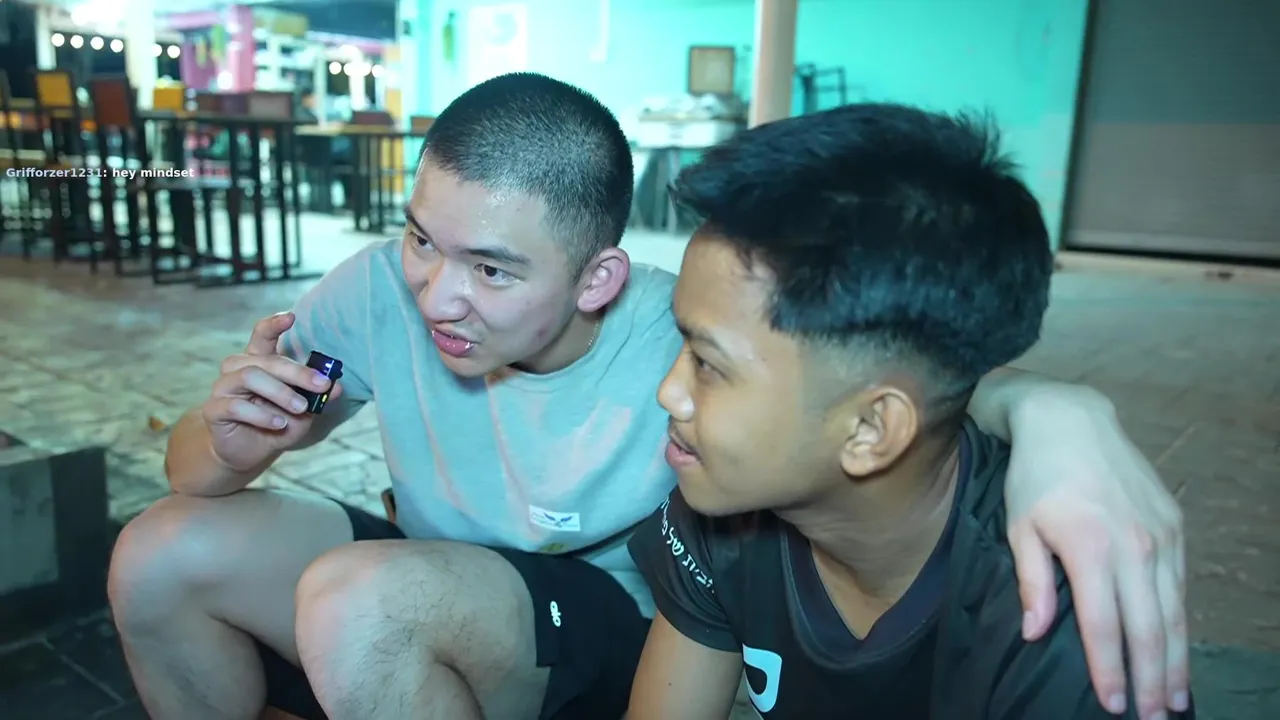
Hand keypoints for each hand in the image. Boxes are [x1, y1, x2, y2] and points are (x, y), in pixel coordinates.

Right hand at [201, 312, 342, 471]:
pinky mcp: (214, 410)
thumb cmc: (276, 424)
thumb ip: (316, 397)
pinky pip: (236, 406)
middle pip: (266, 360)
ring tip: (301, 408)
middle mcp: (238, 369)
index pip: (262, 335)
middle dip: (298, 372)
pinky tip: (279, 424)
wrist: (249, 453)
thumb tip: (337, 386)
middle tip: (321, 386)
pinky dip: (262, 414)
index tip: (292, 317)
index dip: (274, 324)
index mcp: (258, 362)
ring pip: (250, 376)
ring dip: (280, 392)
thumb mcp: (304, 412)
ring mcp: (223, 388)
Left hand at [1004, 388, 1186, 718]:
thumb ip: (1032, 582)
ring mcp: (1161, 536)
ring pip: (1174, 612)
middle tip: (1151, 717)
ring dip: (1175, 660)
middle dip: (1151, 680)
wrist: (1072, 421)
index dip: (1110, 670)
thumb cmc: (1036, 477)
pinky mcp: (1174, 526)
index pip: (1104, 626)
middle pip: (1149, 629)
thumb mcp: (1020, 526)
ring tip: (1174, 698)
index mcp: (1091, 549)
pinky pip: (1181, 586)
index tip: (1112, 705)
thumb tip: (1035, 632)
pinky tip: (1177, 648)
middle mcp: (1134, 546)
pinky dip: (1181, 622)